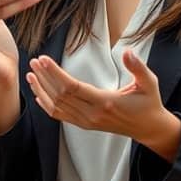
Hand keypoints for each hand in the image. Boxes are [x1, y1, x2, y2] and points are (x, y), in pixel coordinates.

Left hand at [27, 51, 180, 161]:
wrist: (149, 129)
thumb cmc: (148, 103)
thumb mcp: (149, 83)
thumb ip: (138, 67)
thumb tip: (127, 52)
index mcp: (105, 102)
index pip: (72, 87)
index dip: (54, 73)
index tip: (43, 59)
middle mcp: (92, 114)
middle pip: (60, 95)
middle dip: (44, 77)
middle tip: (34, 61)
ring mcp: (87, 121)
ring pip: (57, 107)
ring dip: (41, 90)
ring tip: (31, 74)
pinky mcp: (85, 125)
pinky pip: (61, 116)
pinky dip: (47, 105)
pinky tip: (38, 94)